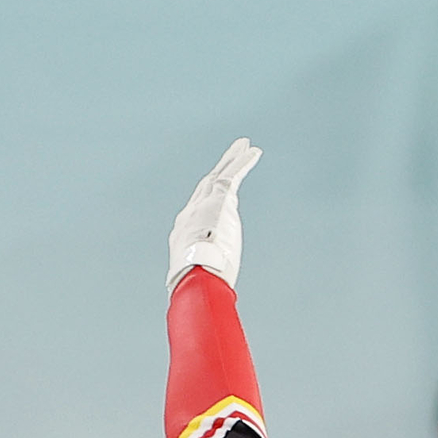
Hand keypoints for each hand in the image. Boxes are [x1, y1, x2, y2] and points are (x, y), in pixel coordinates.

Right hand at [169, 139, 261, 290]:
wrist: (195, 276)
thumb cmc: (198, 285)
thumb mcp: (200, 276)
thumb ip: (204, 273)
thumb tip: (208, 292)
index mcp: (184, 231)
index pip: (197, 208)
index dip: (207, 196)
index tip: (217, 187)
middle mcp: (191, 212)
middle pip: (206, 185)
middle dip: (218, 170)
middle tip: (229, 157)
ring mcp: (204, 204)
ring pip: (220, 174)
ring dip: (232, 159)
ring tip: (244, 146)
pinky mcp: (219, 198)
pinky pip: (233, 174)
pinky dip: (243, 161)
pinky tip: (253, 151)